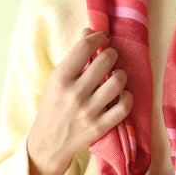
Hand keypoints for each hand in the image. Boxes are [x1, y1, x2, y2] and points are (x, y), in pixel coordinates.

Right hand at [28, 28, 132, 174]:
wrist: (48, 142)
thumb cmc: (53, 106)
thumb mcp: (56, 80)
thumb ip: (74, 58)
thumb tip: (90, 31)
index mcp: (60, 78)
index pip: (84, 47)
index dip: (98, 38)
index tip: (103, 38)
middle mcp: (75, 94)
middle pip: (105, 61)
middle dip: (112, 54)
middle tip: (111, 57)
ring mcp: (89, 111)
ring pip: (117, 82)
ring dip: (121, 74)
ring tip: (116, 76)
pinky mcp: (100, 126)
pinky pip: (124, 106)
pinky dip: (127, 97)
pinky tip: (122, 95)